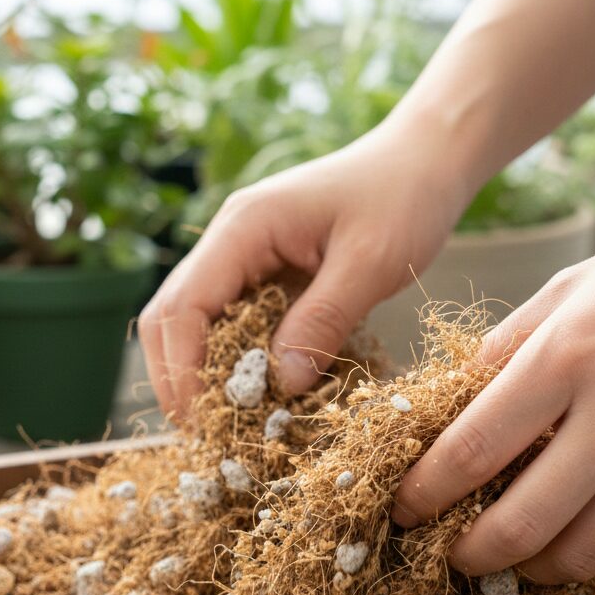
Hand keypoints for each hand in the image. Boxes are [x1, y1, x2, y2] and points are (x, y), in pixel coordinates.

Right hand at [138, 123, 467, 417]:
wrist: (425, 159)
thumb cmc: (404, 198)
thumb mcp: (371, 263)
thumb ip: (323, 322)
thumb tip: (282, 386)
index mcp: (243, 227)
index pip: (183, 306)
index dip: (183, 370)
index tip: (205, 422)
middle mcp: (229, 240)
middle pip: (169, 317)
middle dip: (178, 378)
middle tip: (207, 434)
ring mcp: (242, 256)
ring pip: (193, 323)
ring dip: (200, 372)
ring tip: (226, 422)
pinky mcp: (262, 272)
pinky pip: (230, 322)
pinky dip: (233, 361)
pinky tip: (256, 392)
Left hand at [392, 209, 594, 583]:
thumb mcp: (566, 293)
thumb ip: (501, 352)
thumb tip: (447, 407)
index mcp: (568, 359)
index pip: (471, 451)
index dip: (424, 493)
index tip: (404, 509)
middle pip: (520, 525)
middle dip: (469, 553)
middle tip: (451, 550)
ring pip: (579, 555)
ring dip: (528, 567)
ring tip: (509, 552)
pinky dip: (590, 552)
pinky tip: (571, 533)